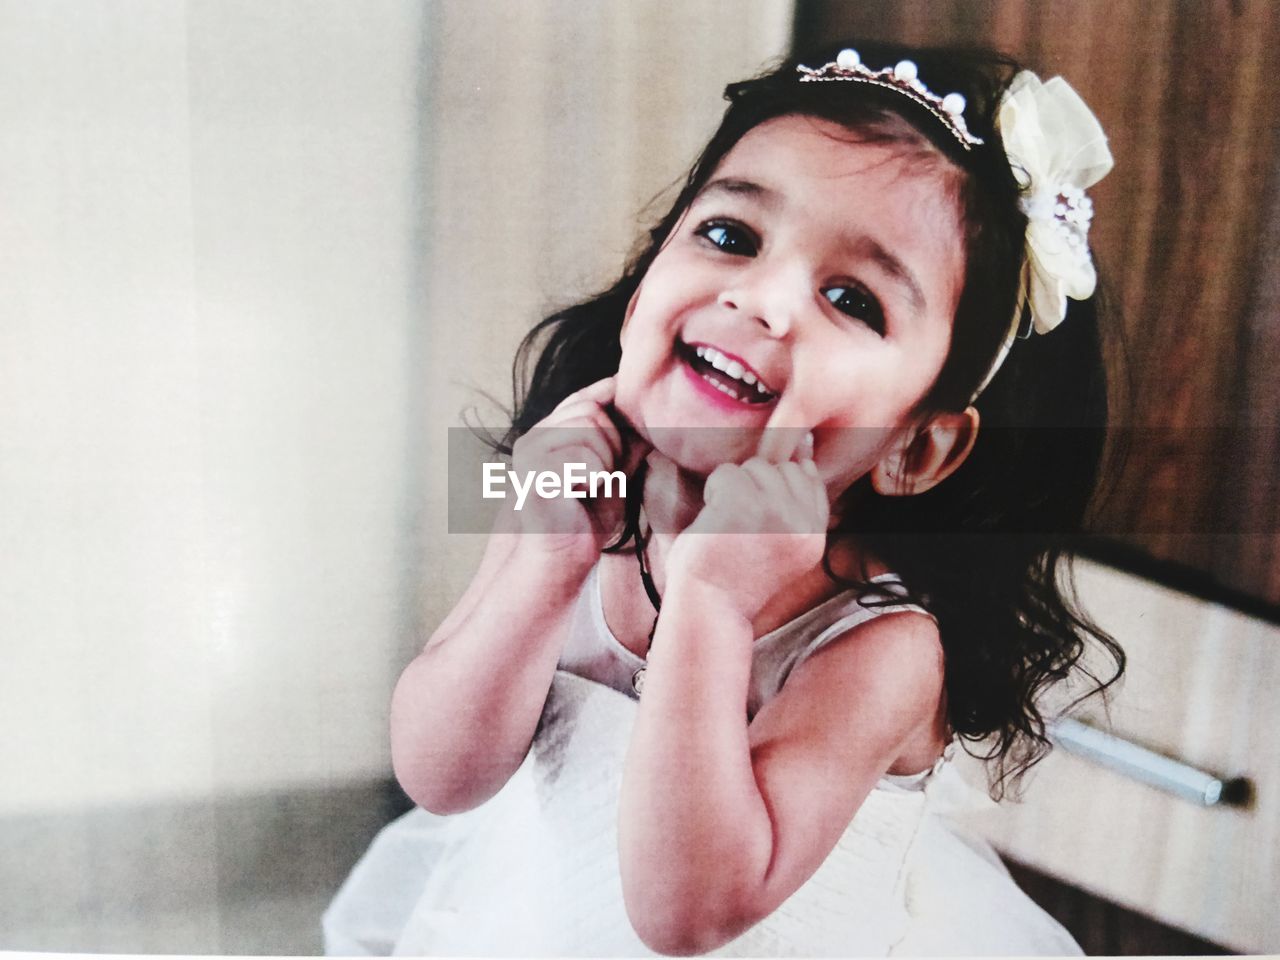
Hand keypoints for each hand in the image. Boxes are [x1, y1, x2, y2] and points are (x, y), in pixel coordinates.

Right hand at [506, 377, 648, 557]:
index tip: (629, 419)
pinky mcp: (532, 472)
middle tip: (601, 477)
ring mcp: (528, 452)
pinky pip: (583, 457)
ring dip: (604, 463)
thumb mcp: (614, 471)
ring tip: (589, 487)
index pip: (584, 397)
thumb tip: (650, 412)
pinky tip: (578, 495)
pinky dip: (594, 478)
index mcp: (550, 433)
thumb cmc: (585, 517)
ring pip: (588, 429)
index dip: (610, 397)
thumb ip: (625, 442)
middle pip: (591, 410)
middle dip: (611, 444)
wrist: (561, 556)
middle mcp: (534, 437)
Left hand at [666, 431, 827, 621]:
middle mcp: (803, 526)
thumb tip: (804, 445)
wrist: (707, 609)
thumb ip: (795, 500)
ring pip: (756, 466)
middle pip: (784, 468)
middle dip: (756, 484)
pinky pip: (728, 472)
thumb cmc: (733, 575)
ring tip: (726, 522)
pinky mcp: (744, 506)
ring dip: (734, 486)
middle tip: (738, 522)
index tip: (756, 514)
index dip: (777, 487)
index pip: (809, 480)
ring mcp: (776, 515)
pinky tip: (713, 519)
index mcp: (814, 537)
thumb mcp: (779, 541)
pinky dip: (714, 489)